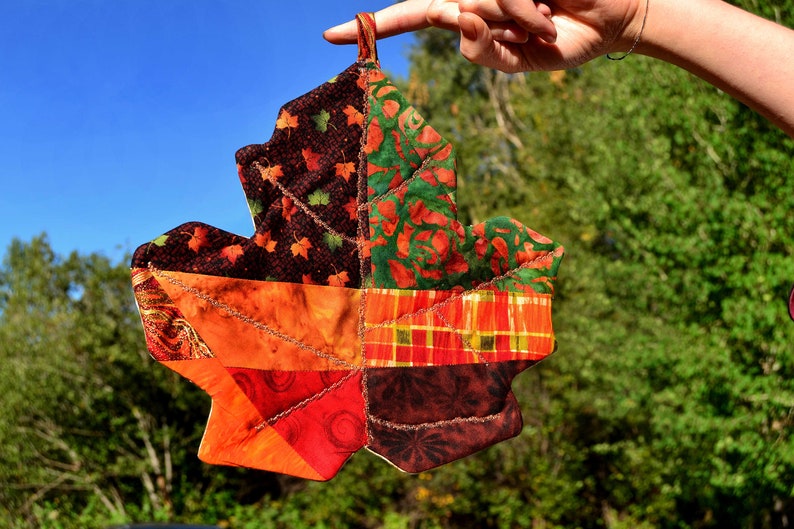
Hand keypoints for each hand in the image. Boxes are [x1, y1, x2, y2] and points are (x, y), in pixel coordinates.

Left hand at [323, 0, 644, 71]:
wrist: (612, 21)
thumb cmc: (565, 41)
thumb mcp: (518, 61)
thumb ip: (484, 51)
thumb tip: (458, 19)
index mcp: (467, 17)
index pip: (410, 17)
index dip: (374, 26)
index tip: (331, 35)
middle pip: (441, 8)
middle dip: (492, 24)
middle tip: (539, 24)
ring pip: (472, 1)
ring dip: (515, 21)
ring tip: (547, 21)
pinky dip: (525, 12)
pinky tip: (548, 8)